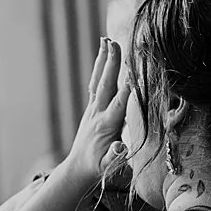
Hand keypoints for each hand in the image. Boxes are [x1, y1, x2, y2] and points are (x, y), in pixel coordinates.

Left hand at [60, 38, 130, 185]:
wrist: (78, 169)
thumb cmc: (97, 169)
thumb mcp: (108, 167)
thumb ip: (115, 157)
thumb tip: (119, 148)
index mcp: (106, 126)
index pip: (119, 104)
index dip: (126, 89)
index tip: (133, 71)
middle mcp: (97, 114)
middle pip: (106, 85)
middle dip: (111, 64)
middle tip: (114, 43)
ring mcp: (93, 110)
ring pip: (98, 81)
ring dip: (103, 60)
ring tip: (106, 40)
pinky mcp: (91, 109)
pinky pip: (95, 85)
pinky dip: (100, 69)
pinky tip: (103, 56)